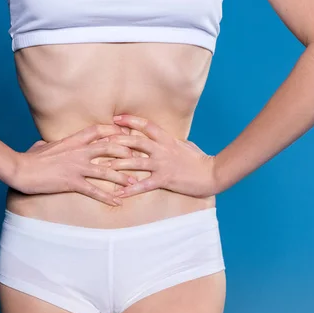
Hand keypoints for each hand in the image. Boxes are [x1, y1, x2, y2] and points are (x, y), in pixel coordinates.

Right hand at [9, 124, 138, 206]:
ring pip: (106, 170)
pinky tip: (117, 203)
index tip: (126, 133)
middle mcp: (78, 151)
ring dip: (122, 177)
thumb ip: (49, 144)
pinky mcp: (71, 182)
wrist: (20, 169)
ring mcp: (76, 166)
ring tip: (135, 183)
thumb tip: (45, 144)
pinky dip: (107, 197)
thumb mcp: (42, 146)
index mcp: (72, 140)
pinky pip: (94, 190)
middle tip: (139, 158)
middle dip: (126, 152)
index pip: (98, 130)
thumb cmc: (29, 158)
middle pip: (109, 147)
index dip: (114, 131)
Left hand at [101, 114, 218, 198]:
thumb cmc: (200, 160)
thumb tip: (165, 138)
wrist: (213, 173)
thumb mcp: (185, 145)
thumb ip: (172, 141)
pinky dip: (130, 189)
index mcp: (166, 139)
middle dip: (117, 141)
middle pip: (136, 141)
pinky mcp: (165, 179)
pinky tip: (119, 193)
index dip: (130, 121)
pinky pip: (144, 185)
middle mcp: (162, 149)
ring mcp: (163, 164)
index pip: (146, 125)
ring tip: (103, 166)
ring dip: (118, 164)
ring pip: (136, 162)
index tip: (115, 119)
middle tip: (101, 142)